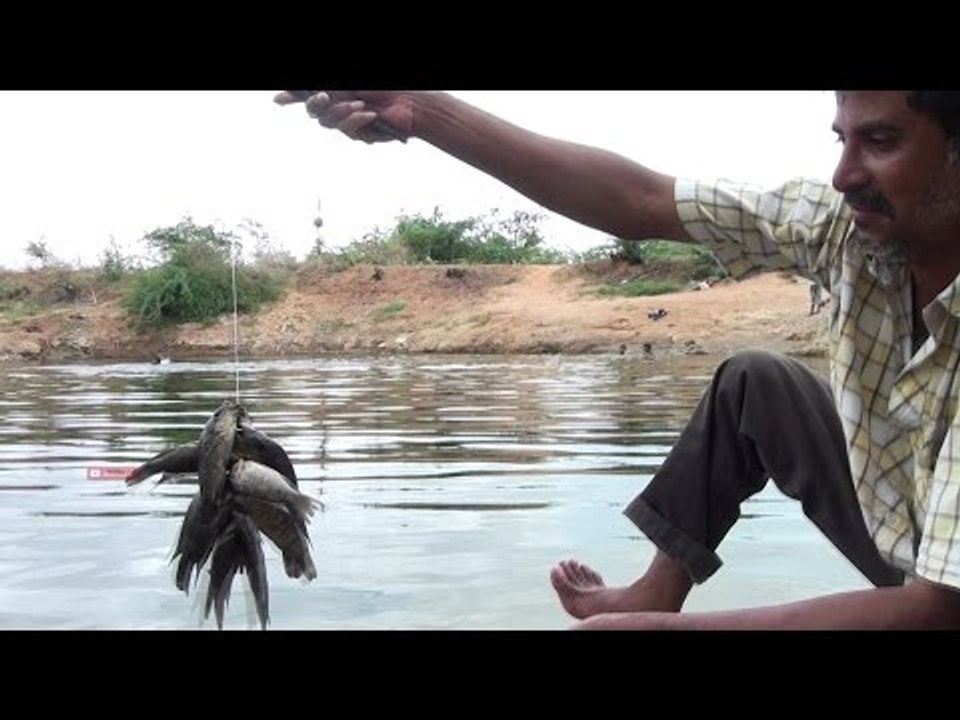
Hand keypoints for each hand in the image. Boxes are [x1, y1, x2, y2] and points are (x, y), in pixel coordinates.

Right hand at [274, 90, 412, 143]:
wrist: (411, 103)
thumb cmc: (385, 88)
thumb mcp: (352, 83)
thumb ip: (328, 85)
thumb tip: (306, 91)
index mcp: (336, 92)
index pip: (306, 96)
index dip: (291, 98)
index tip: (278, 99)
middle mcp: (338, 106)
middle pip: (314, 111)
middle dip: (318, 104)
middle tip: (325, 96)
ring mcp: (348, 122)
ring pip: (330, 123)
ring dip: (344, 112)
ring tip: (361, 105)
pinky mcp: (360, 135)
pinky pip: (349, 130)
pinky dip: (359, 121)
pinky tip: (372, 115)